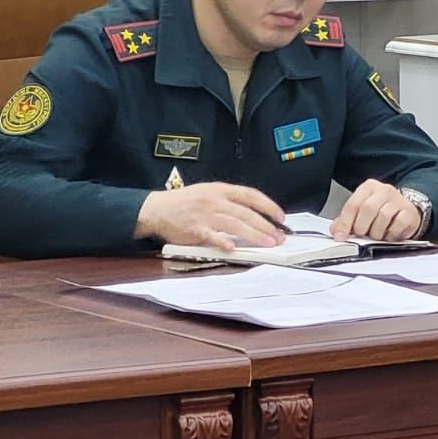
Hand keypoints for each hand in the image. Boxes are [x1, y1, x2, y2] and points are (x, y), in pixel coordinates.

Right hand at [135, 182, 286, 249]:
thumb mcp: (208, 193)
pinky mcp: (194, 229)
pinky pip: (211, 236)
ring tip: (268, 243)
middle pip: (247, 213)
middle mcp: (215, 201)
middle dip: (266, 225)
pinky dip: (223, 242)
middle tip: (279, 236)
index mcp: (220, 190)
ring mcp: (205, 215)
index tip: (280, 217)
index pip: (251, 195)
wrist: (156, 209)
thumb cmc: (184, 202)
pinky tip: (233, 248)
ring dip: (254, 235)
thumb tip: (253, 214)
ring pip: (236, 225)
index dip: (268, 206)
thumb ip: (229, 201)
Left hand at [332, 180, 422, 240]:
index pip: (353, 204)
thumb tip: (336, 230)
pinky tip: (389, 234)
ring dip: (377, 232)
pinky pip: (398, 224)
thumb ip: (347, 220)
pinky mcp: (409, 211)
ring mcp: (398, 200)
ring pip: (383, 217)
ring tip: (377, 235)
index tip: (341, 236)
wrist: (405, 211)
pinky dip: (391, 234)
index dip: (345, 223)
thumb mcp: (362, 212)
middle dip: (362, 227)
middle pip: (368, 208)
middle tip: (362, 235)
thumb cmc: (381, 212)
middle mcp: (384, 190)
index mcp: (368, 187)